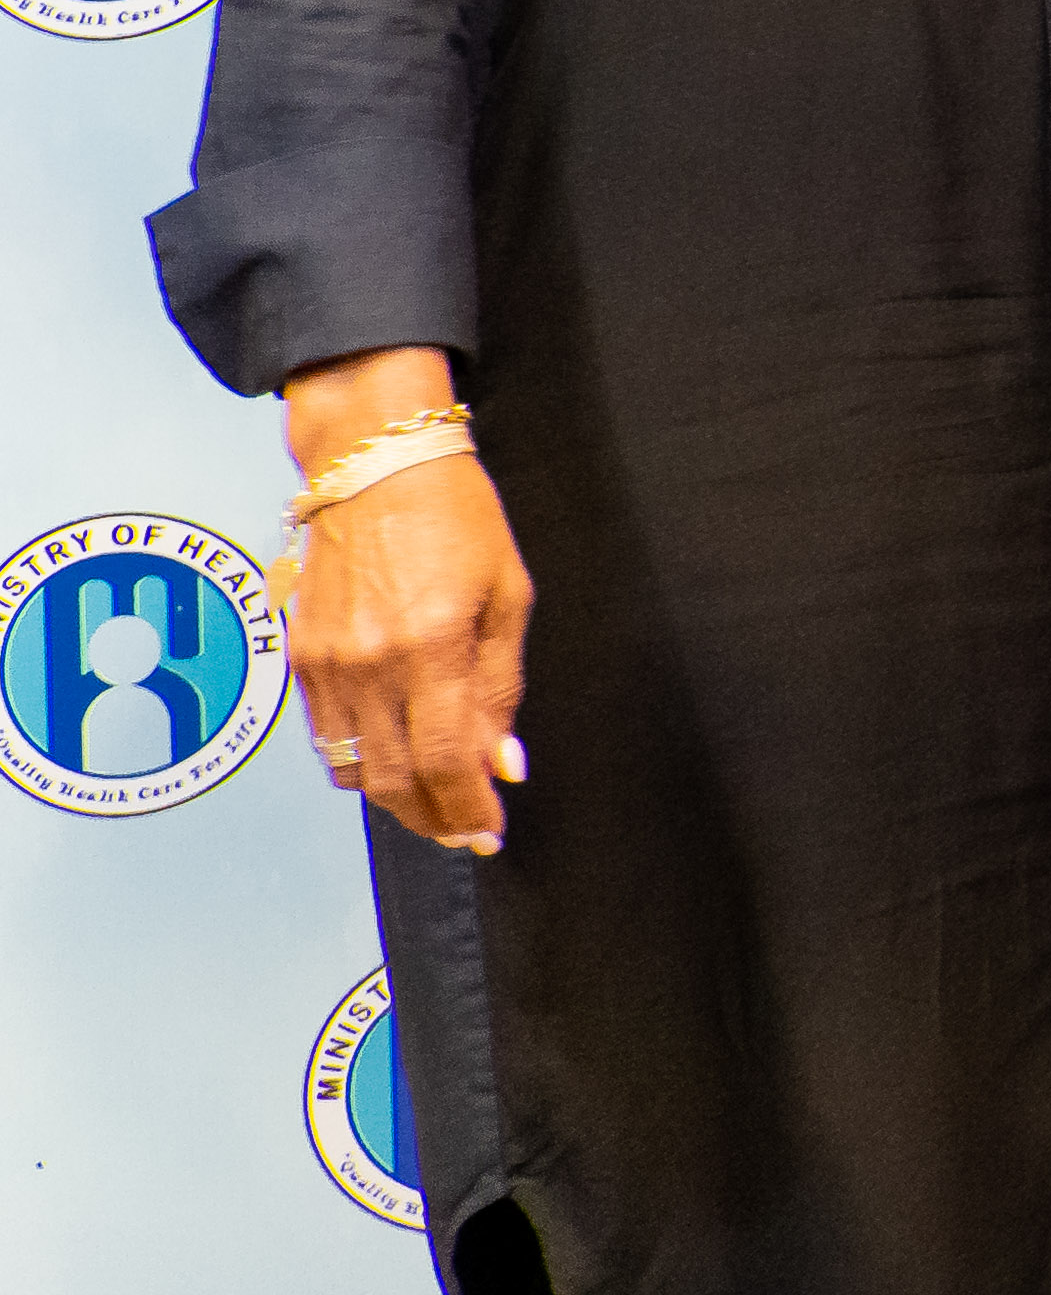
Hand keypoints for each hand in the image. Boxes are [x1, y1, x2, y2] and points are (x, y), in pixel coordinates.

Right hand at [279, 348, 529, 855]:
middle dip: (432, 818)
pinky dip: (359, 760)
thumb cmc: (455, 516)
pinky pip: (325, 735)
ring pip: (352, 767)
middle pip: (392, 780)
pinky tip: (392, 758)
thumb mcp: (508, 594)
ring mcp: (325, 663)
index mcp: (431, 646)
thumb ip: (501, 687)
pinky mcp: (298, 656)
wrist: (374, 462)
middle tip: (466, 830)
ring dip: (394, 798)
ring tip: (435, 804)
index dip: (467, 809)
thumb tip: (502, 762)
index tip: (489, 832)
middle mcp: (369, 663)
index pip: (444, 762)